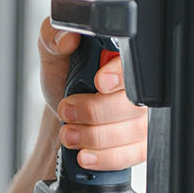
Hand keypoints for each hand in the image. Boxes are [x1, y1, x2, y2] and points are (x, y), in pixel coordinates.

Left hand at [37, 17, 149, 170]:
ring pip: (133, 131)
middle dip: (94, 112)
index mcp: (119, 59)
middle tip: (67, 110)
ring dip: (94, 136)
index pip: (134, 65)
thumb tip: (67, 35)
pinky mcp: (139, 144)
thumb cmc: (63, 82)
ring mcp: (141, 118)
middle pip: (134, 103)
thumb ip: (52, 38)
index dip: (120, 75)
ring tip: (69, 134)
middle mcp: (136, 88)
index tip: (99, 83)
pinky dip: (105, 157)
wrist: (64, 117)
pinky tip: (86, 154)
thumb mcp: (51, 57)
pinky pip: (132, 154)